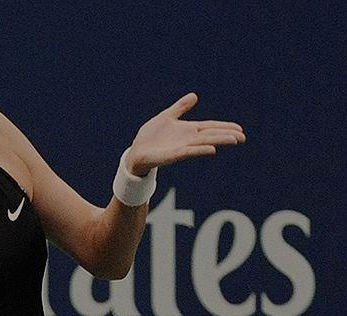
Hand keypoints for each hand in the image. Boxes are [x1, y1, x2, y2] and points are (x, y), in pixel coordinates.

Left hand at [126, 92, 245, 176]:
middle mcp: (188, 139)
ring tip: (233, 140)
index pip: (210, 127)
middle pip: (211, 135)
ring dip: (218, 141)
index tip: (239, 129)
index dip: (224, 127)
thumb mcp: (167, 117)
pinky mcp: (173, 155)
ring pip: (204, 143)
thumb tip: (194, 95)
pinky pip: (188, 152)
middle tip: (243, 137)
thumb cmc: (151, 136)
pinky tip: (211, 149)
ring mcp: (182, 147)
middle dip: (226, 135)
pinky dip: (200, 150)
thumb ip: (180, 107)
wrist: (137, 151)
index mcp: (188, 130)